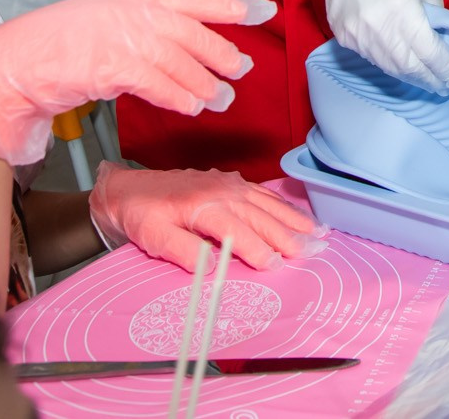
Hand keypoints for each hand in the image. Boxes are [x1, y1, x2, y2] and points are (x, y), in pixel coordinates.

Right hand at [0, 0, 273, 164]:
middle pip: (193, 32)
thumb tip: (185, 44)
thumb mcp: (109, 21)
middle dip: (222, 52)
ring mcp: (121, 38)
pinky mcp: (110, 67)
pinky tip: (191, 107)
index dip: (230, 4)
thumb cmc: (60, 43)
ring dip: (205, 84)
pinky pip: (158, 84)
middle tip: (242, 69)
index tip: (263, 10)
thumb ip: (146, 27)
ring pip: (180, 62)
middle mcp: (132, 13)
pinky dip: (179, 96)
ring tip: (222, 100)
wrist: (14, 61)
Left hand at [89, 162, 325, 272]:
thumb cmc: (142, 217)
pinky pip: (263, 193)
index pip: (238, 232)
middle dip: (288, 236)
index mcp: (204, 206)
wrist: (129, 190)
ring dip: (294, 219)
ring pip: (268, 204)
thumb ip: (184, 251)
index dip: (258, 251)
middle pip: (262, 217)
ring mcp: (229, 183)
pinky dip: (284, 205)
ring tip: (318, 234)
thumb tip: (215, 265)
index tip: (276, 266)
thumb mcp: (154, 238)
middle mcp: (223, 191)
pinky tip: (298, 214)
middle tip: (313, 252)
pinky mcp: (231, 181)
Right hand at [298, 0, 448, 94]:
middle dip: (430, 79)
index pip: (429, 53)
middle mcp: (378, 28)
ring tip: (426, 79)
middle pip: (409, 67)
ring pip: (389, 67)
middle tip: (444, 85)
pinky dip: (389, 63)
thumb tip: (441, 41)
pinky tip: (401, 64)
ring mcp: (357, 35)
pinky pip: (371, 57)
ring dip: (410, 75)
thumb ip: (434, 15)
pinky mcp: (344, 36)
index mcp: (402, 11)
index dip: (445, 68)